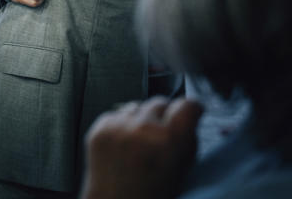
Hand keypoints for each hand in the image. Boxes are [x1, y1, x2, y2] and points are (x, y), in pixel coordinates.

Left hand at [79, 97, 203, 198]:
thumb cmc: (150, 196)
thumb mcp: (182, 172)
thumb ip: (188, 141)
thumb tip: (190, 118)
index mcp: (168, 141)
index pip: (187, 105)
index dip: (192, 109)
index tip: (192, 111)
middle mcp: (142, 129)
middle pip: (160, 102)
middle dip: (165, 116)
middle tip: (163, 135)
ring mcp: (118, 127)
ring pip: (138, 107)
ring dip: (141, 120)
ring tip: (140, 145)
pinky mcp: (100, 128)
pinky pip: (117, 114)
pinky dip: (122, 126)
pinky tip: (124, 146)